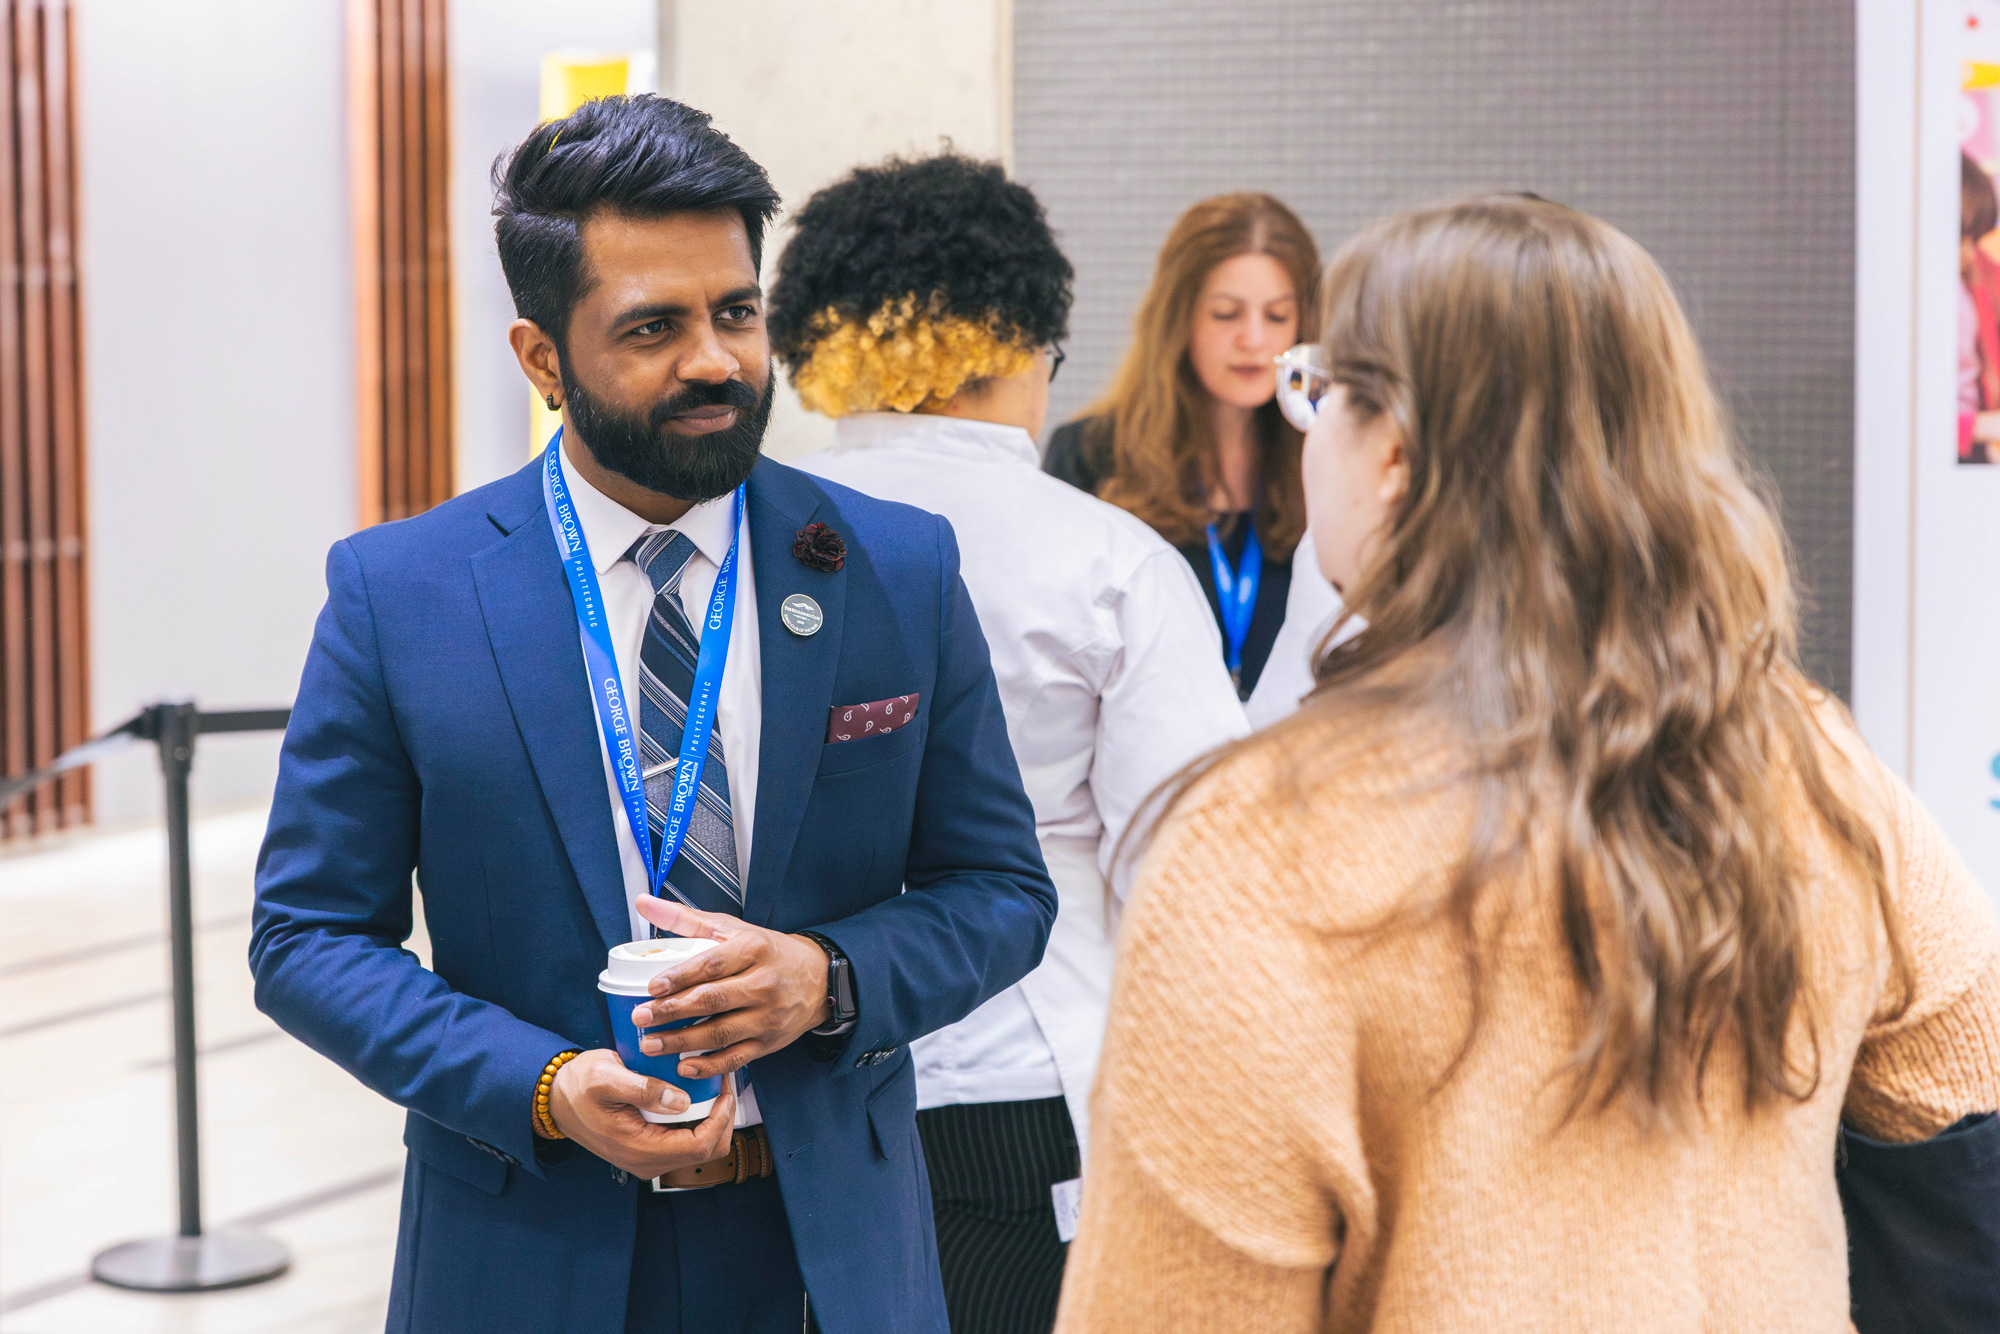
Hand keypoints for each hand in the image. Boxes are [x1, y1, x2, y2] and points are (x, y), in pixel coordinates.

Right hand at [546, 1047, 736, 1178]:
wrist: (557, 1098)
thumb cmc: (579, 1085)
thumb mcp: (607, 1077)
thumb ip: (644, 1090)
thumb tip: (682, 1101)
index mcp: (638, 1149)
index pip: (699, 1146)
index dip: (720, 1119)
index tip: (724, 1088)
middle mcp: (646, 1162)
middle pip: (707, 1150)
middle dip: (723, 1118)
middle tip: (723, 1083)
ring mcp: (649, 1158)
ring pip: (700, 1147)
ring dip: (713, 1118)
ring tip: (713, 1085)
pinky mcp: (649, 1149)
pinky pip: (686, 1141)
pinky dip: (699, 1120)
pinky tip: (698, 1094)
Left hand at [628, 896, 831, 1078]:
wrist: (819, 979)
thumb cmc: (769, 951)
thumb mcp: (732, 928)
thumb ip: (686, 919)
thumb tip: (644, 903)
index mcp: (754, 949)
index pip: (712, 964)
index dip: (680, 977)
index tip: (652, 987)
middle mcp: (764, 983)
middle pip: (713, 1000)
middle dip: (673, 1011)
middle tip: (641, 1017)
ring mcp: (767, 1016)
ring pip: (720, 1033)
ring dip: (682, 1041)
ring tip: (650, 1044)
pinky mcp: (769, 1042)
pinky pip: (736, 1058)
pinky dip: (709, 1065)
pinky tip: (684, 1065)